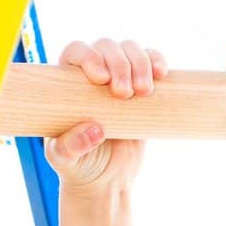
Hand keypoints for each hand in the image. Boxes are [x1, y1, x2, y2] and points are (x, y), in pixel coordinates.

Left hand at [45, 39, 166, 196]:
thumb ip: (70, 147)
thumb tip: (94, 130)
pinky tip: (161, 74)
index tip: (100, 78)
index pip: (76, 52)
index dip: (89, 56)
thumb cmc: (77, 165)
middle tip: (124, 93)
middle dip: (118, 64)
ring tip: (143, 92)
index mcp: (66, 82)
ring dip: (140, 63)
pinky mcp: (140, 85)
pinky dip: (157, 61)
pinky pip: (151, 60)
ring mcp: (118, 76)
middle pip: (106, 46)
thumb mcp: (64, 160)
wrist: (105, 178)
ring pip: (130, 49)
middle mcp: (92, 73)